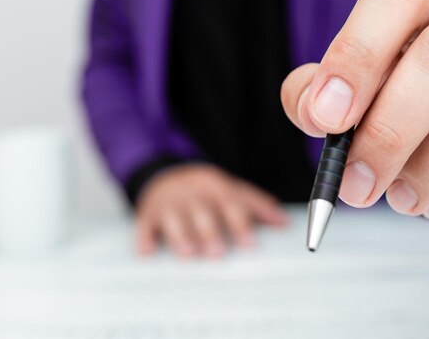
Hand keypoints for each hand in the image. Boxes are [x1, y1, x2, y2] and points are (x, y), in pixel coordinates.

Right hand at [135, 164, 287, 257]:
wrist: (165, 175)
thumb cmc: (205, 191)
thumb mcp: (231, 190)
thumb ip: (257, 206)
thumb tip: (284, 222)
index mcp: (214, 185)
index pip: (229, 201)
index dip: (240, 222)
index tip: (249, 243)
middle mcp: (191, 192)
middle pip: (201, 210)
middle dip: (210, 231)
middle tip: (219, 252)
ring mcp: (168, 202)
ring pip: (174, 217)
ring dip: (181, 235)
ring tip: (189, 253)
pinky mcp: (148, 213)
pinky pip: (144, 224)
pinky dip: (145, 237)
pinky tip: (147, 251)